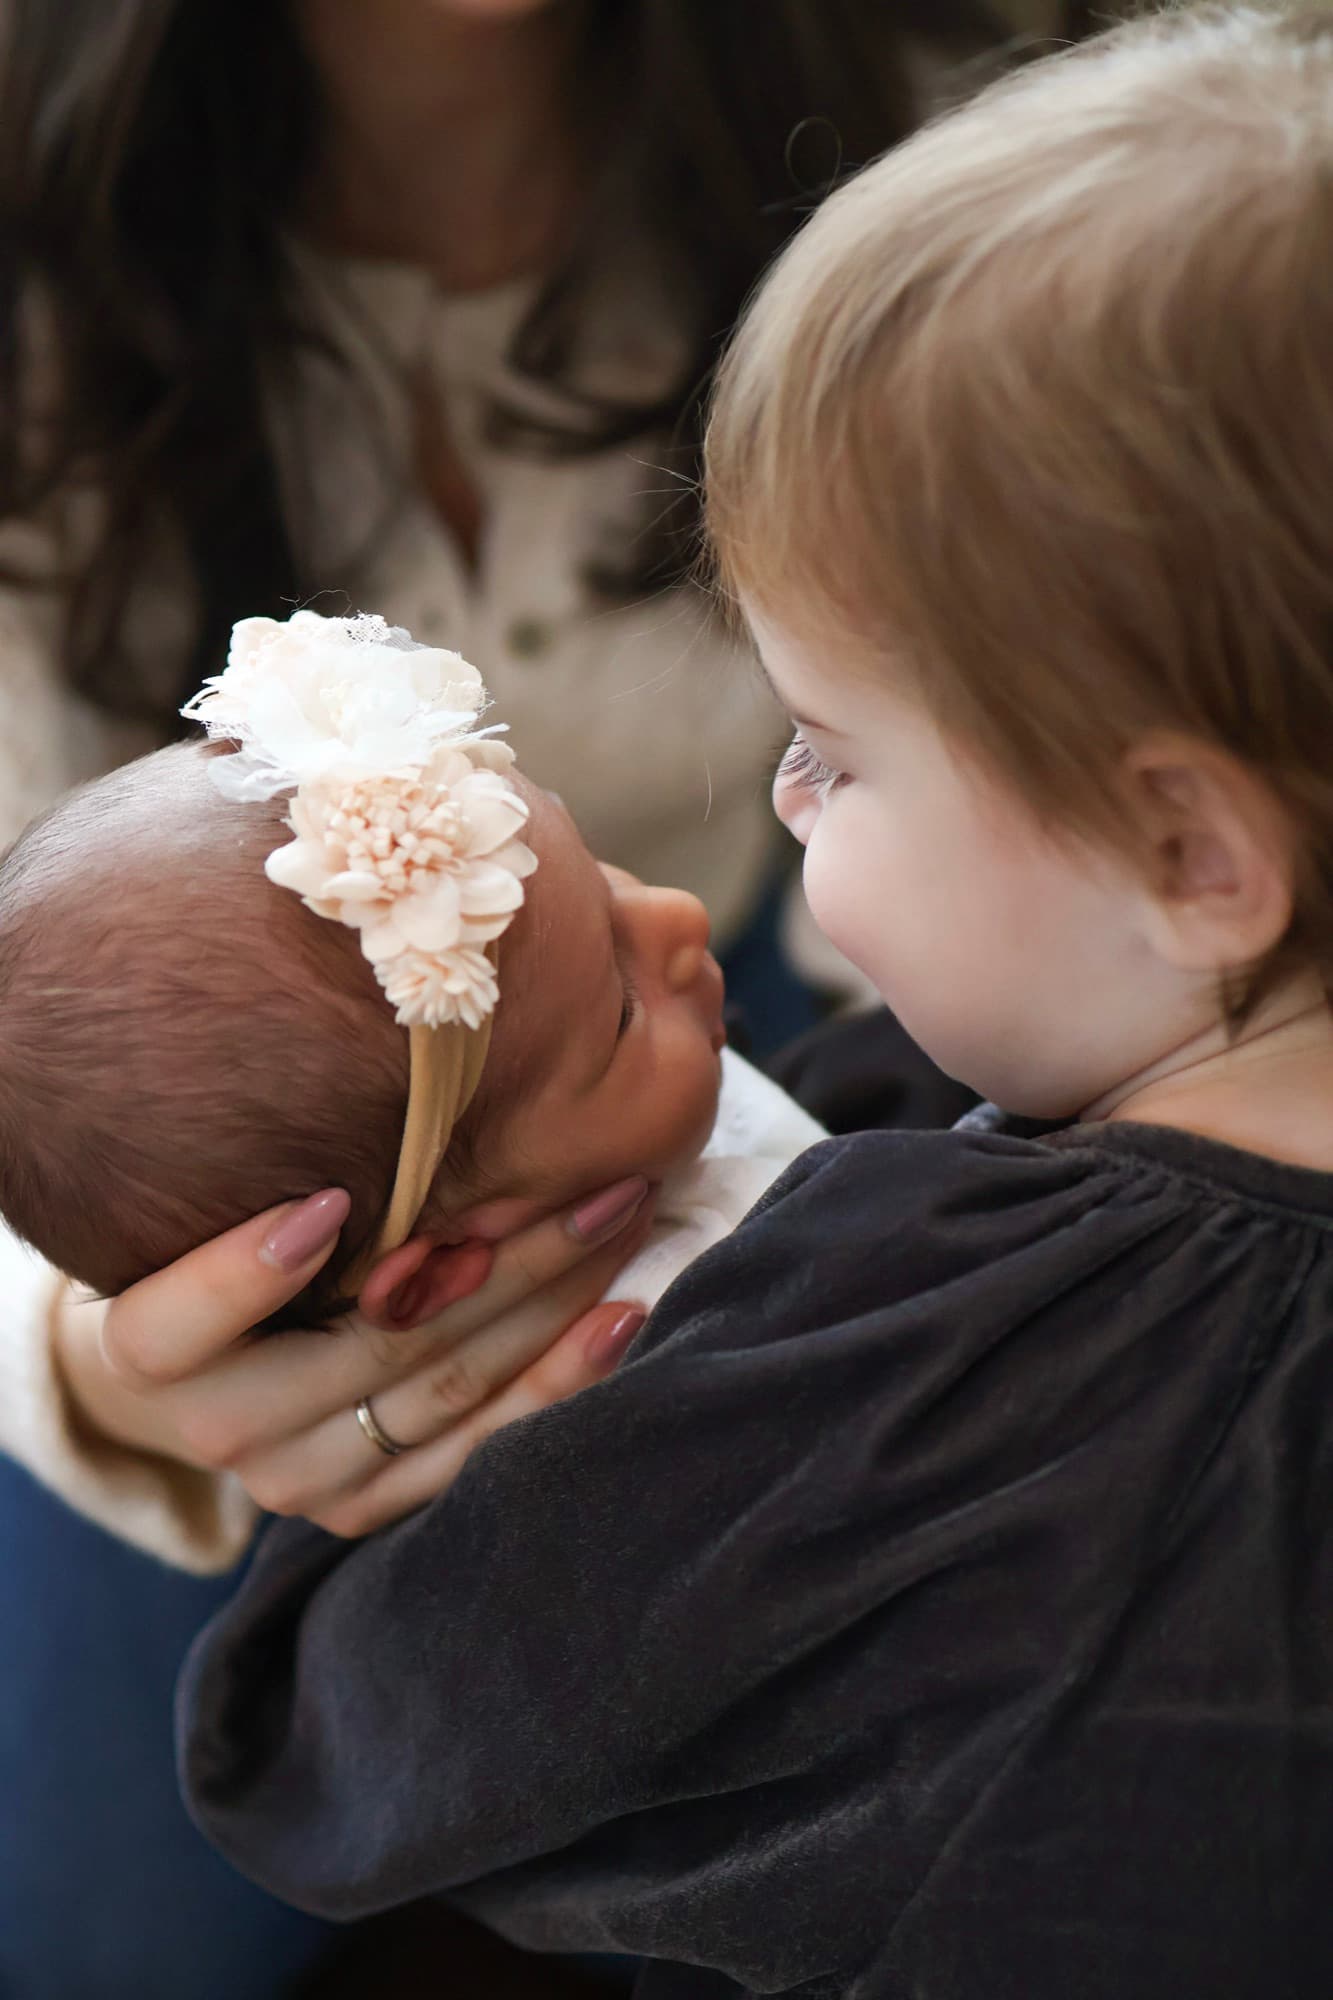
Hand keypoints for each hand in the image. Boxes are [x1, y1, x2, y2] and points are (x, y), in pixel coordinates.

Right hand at [55, 1179, 654, 1538]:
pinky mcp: (367, 1511)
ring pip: (449, 1390)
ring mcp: (303, 1484)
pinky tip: (620, 1318)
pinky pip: (481, 1449)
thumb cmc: (213, 1248)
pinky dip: (559, 1379)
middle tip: (595, 1177)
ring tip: (620, 1224)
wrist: (204, 1371)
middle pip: (380, 1339)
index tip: (330, 1197)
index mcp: (153, 1347)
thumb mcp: (206, 1206)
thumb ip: (270, 1170)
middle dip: (505, 1253)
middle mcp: (223, 1430)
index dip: (254, 1267)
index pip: (187, 1314)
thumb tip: (404, 1082)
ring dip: (552, 1304)